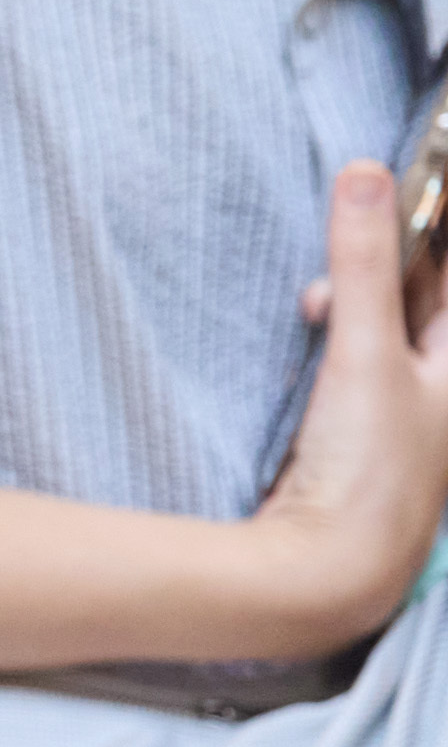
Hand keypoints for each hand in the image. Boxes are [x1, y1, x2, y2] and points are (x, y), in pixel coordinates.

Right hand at [248, 160, 447, 650]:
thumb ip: (366, 264)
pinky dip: (340, 340)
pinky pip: (363, 364)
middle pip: (429, 302)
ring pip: (393, 331)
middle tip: (349, 237)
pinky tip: (314, 336)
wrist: (326, 574)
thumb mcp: (367, 352)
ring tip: (318, 302)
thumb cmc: (371, 469)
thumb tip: (365, 171)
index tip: (405, 184)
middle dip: (387, 262)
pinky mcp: (366, 439)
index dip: (431, 230)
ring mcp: (411, 416)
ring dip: (357, 302)